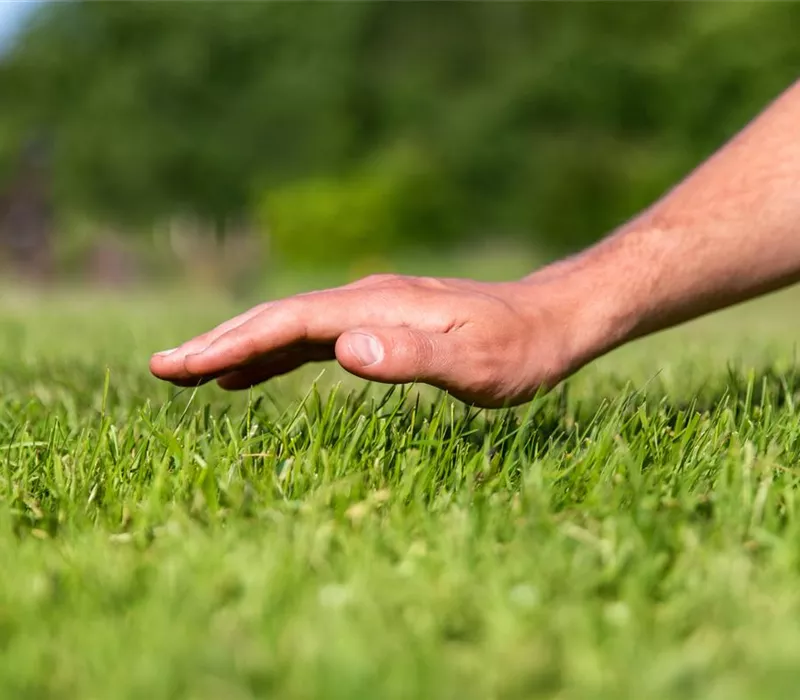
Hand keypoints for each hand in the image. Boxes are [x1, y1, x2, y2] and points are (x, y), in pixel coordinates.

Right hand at [149, 273, 595, 407]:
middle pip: (275, 318)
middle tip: (160, 368)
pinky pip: (312, 338)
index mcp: (376, 308)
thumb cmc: (521, 350)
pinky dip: (274, 354)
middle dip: (217, 343)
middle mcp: (365, 300)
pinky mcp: (380, 324)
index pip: (287, 324)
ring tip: (189, 372)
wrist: (553, 319)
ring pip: (288, 327)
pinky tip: (253, 372)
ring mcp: (371, 310)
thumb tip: (342, 350)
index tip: (180, 367)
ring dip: (238, 347)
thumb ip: (413, 357)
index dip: (231, 345)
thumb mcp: (478, 363)